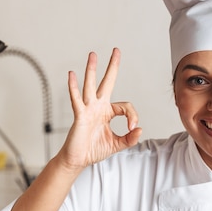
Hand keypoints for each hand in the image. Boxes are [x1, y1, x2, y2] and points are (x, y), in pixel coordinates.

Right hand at [59, 48, 141, 170]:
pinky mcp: (79, 115)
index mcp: (107, 112)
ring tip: (93, 55)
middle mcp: (98, 107)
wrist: (78, 160)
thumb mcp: (117, 145)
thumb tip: (139, 130)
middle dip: (112, 67)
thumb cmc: (94, 150)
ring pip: (90, 86)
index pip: (125, 106)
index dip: (132, 115)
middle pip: (106, 82)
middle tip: (116, 51)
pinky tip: (72, 75)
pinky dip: (74, 87)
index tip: (132, 127)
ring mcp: (88, 109)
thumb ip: (129, 139)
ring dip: (92, 70)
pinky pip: (76, 99)